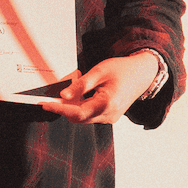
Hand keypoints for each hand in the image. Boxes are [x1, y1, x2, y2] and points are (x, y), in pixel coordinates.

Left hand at [42, 51, 159, 123]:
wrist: (142, 74)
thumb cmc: (122, 70)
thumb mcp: (99, 72)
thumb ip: (80, 85)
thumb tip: (63, 95)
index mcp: (107, 104)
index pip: (76, 113)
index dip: (59, 109)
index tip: (45, 104)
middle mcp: (109, 115)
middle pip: (78, 118)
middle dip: (65, 106)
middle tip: (59, 90)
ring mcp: (110, 118)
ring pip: (84, 118)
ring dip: (74, 107)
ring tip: (75, 88)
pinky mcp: (110, 117)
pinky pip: (91, 116)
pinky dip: (82, 107)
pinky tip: (84, 94)